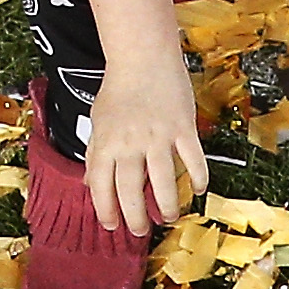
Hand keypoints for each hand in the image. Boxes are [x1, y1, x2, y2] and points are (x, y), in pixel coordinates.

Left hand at [79, 54, 206, 239]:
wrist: (143, 58)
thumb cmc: (119, 89)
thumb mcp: (97, 122)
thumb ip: (95, 154)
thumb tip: (91, 184)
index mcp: (106, 143)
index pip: (102, 187)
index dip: (106, 210)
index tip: (111, 225)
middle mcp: (131, 144)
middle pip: (131, 192)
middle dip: (135, 218)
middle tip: (140, 230)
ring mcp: (159, 137)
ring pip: (164, 182)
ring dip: (167, 206)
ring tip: (169, 217)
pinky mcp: (183, 128)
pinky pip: (193, 160)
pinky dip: (197, 178)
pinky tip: (197, 189)